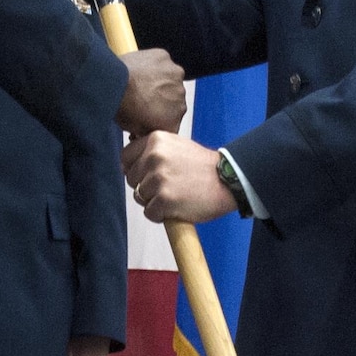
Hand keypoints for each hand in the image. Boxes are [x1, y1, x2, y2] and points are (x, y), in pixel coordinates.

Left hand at [115, 49, 185, 135]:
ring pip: (170, 80)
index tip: (147, 114)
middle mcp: (181, 101)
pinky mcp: (165, 58)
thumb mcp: (135, 129)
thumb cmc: (120, 107)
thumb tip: (147, 126)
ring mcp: (176, 78)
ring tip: (140, 81)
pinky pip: (162, 63)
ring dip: (160, 81)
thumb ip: (148, 128)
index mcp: (173, 123)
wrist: (112, 82)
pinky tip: (139, 69)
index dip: (158, 117)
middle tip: (142, 96)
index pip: (170, 123)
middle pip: (173, 101)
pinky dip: (154, 66)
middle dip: (162, 99)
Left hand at [121, 133, 235, 223]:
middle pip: (131, 179)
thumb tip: (128, 164)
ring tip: (175, 197)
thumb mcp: (177, 146)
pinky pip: (149, 213)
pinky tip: (176, 208)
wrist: (228, 181)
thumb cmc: (204, 167)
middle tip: (167, 188)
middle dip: (145, 187)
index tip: (147, 176)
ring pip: (139, 197)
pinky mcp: (164, 199)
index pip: (126, 156)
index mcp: (156, 140)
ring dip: (154, 202)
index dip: (135, 169)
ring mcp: (158, 178)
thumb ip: (154, 151)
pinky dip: (160, 215)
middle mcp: (154, 156)